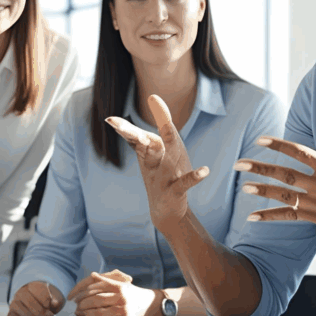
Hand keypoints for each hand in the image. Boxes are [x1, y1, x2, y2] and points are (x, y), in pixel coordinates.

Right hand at [7, 281, 64, 315]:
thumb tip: (55, 303)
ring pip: (23, 312)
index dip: (46, 300)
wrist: (33, 304)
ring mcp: (14, 303)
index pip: (38, 291)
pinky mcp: (10, 314)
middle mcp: (21, 293)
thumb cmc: (43, 301)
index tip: (51, 306)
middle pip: (30, 302)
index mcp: (32, 286)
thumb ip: (54, 301)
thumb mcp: (51, 298)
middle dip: (41, 312)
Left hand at [68, 269, 160, 315]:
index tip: (75, 297)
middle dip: (83, 304)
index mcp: (120, 286)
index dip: (83, 292)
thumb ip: (108, 280)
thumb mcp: (123, 284)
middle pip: (96, 300)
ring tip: (81, 315)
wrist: (152, 305)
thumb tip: (92, 275)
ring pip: (98, 313)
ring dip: (86, 315)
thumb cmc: (134, 294)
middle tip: (76, 307)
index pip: (96, 287)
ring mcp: (123, 310)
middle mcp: (122, 297)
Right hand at [106, 95, 208, 232]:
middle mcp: (153, 165)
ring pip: (167, 160)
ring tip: (170, 129)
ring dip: (169, 145)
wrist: (166, 211)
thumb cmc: (162, 175)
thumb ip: (148, 131)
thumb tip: (142, 104)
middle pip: (146, 147)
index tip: (110, 120)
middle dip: (137, 136)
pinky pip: (185, 183)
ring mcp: (163, 179)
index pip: (135, 138)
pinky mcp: (176, 192)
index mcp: (148, 154)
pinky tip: (205, 171)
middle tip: (124, 128)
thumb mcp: (155, 153)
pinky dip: (194, 177)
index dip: (124, 129)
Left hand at [233, 110, 315, 239]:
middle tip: (239, 163)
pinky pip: (290, 216)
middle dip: (261, 168)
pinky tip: (252, 217)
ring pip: (284, 196)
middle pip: (286, 174)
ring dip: (263, 190)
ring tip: (243, 186)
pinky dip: (270, 216)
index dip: (279, 145)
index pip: (300, 153)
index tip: (261, 140)